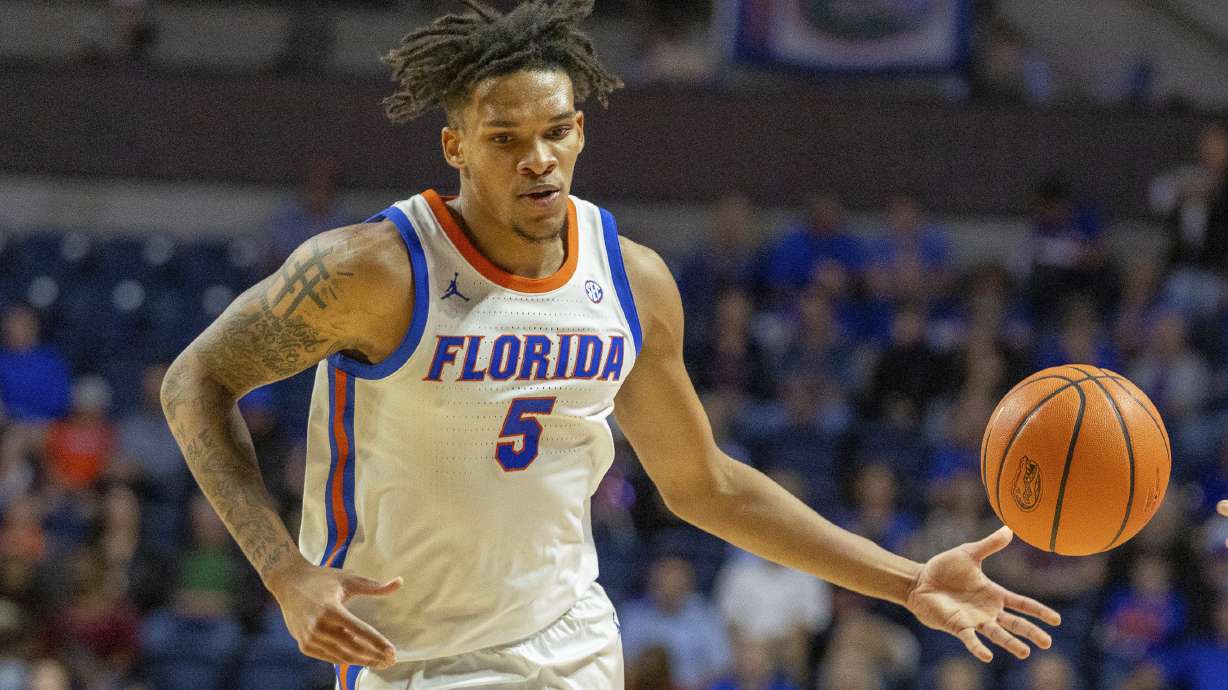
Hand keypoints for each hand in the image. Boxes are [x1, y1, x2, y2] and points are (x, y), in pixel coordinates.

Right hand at [268, 559, 401, 668]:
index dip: (377, 643)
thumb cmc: (322, 579)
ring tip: (379, 663)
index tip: (392, 651)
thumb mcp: (348, 579)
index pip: (359, 631)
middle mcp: (319, 626)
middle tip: (390, 661)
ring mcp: (309, 638)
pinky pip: (329, 657)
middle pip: (352, 648)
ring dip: (361, 661)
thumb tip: (399, 582)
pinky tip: (359, 660)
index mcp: (331, 609)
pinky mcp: (304, 645)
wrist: (289, 583)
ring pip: (341, 656)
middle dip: (373, 656)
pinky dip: (344, 660)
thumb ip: (374, 586)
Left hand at [905, 527, 1060, 662]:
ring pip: (997, 635)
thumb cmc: (945, 568)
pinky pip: (971, 639)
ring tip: (1025, 653)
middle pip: (1015, 624)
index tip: (1056, 620)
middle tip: (1047, 642)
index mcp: (994, 594)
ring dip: (1010, 644)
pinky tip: (988, 656)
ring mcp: (974, 620)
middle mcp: (988, 611)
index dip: (1039, 611)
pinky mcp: (958, 626)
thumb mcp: (969, 553)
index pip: (1022, 604)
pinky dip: (979, 648)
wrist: (920, 580)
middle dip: (1031, 632)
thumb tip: (1009, 529)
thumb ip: (989, 545)